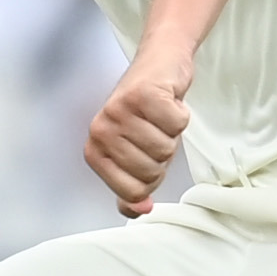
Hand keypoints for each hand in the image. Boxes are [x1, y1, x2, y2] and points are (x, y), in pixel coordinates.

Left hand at [86, 43, 191, 216]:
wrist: (159, 66)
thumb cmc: (146, 113)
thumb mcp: (135, 154)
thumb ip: (132, 188)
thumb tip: (138, 210)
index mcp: (95, 151)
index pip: (131, 191)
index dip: (150, 179)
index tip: (147, 156)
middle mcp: (101, 130)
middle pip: (150, 172)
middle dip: (163, 156)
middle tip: (155, 132)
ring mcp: (119, 110)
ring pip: (165, 148)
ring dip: (173, 134)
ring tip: (160, 118)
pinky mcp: (143, 93)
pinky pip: (177, 123)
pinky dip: (181, 114)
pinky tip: (169, 102)